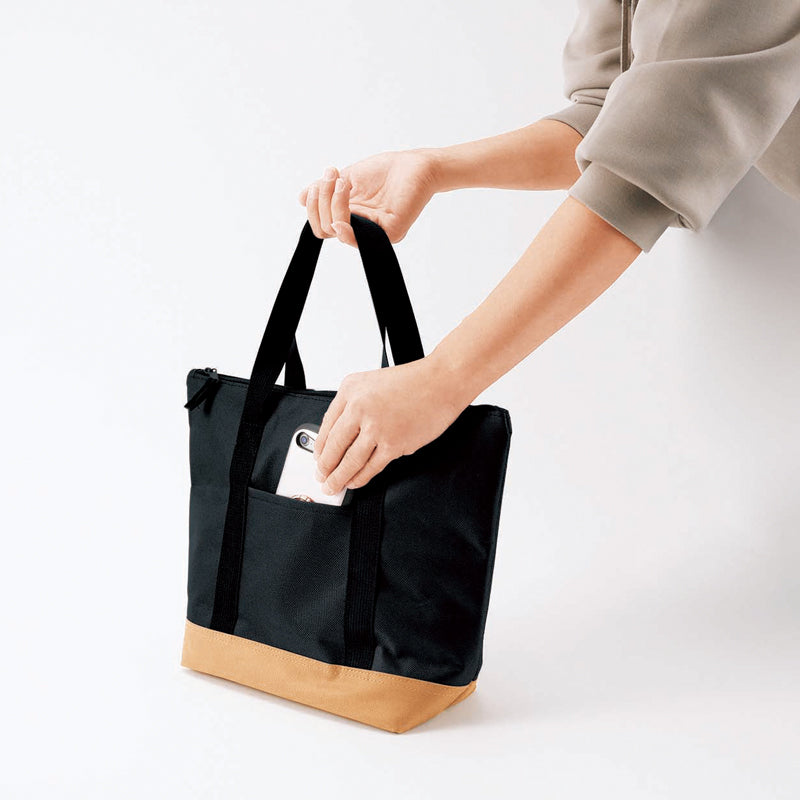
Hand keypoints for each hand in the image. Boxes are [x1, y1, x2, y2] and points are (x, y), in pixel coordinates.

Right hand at [298, 149, 440, 245]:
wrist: (414, 165)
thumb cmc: (384, 171)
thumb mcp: (346, 178)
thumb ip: (324, 190)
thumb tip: (301, 198)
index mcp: (348, 217)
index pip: (320, 224)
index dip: (313, 204)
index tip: (323, 178)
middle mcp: (358, 228)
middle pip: (323, 229)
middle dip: (320, 201)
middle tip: (332, 177)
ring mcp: (372, 233)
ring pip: (337, 232)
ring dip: (333, 204)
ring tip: (344, 182)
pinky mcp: (389, 233)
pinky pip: (360, 240)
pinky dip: (345, 229)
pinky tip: (342, 214)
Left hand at [312, 355, 466, 494]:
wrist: (441, 382)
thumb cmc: (413, 382)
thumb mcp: (372, 383)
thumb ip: (354, 405)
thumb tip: (342, 437)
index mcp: (350, 389)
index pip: (327, 425)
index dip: (320, 447)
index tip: (317, 459)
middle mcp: (359, 407)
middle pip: (334, 445)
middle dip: (325, 467)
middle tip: (321, 477)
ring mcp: (376, 427)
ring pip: (350, 460)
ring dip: (339, 477)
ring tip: (334, 486)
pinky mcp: (394, 444)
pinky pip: (371, 467)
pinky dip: (360, 478)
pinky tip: (355, 482)